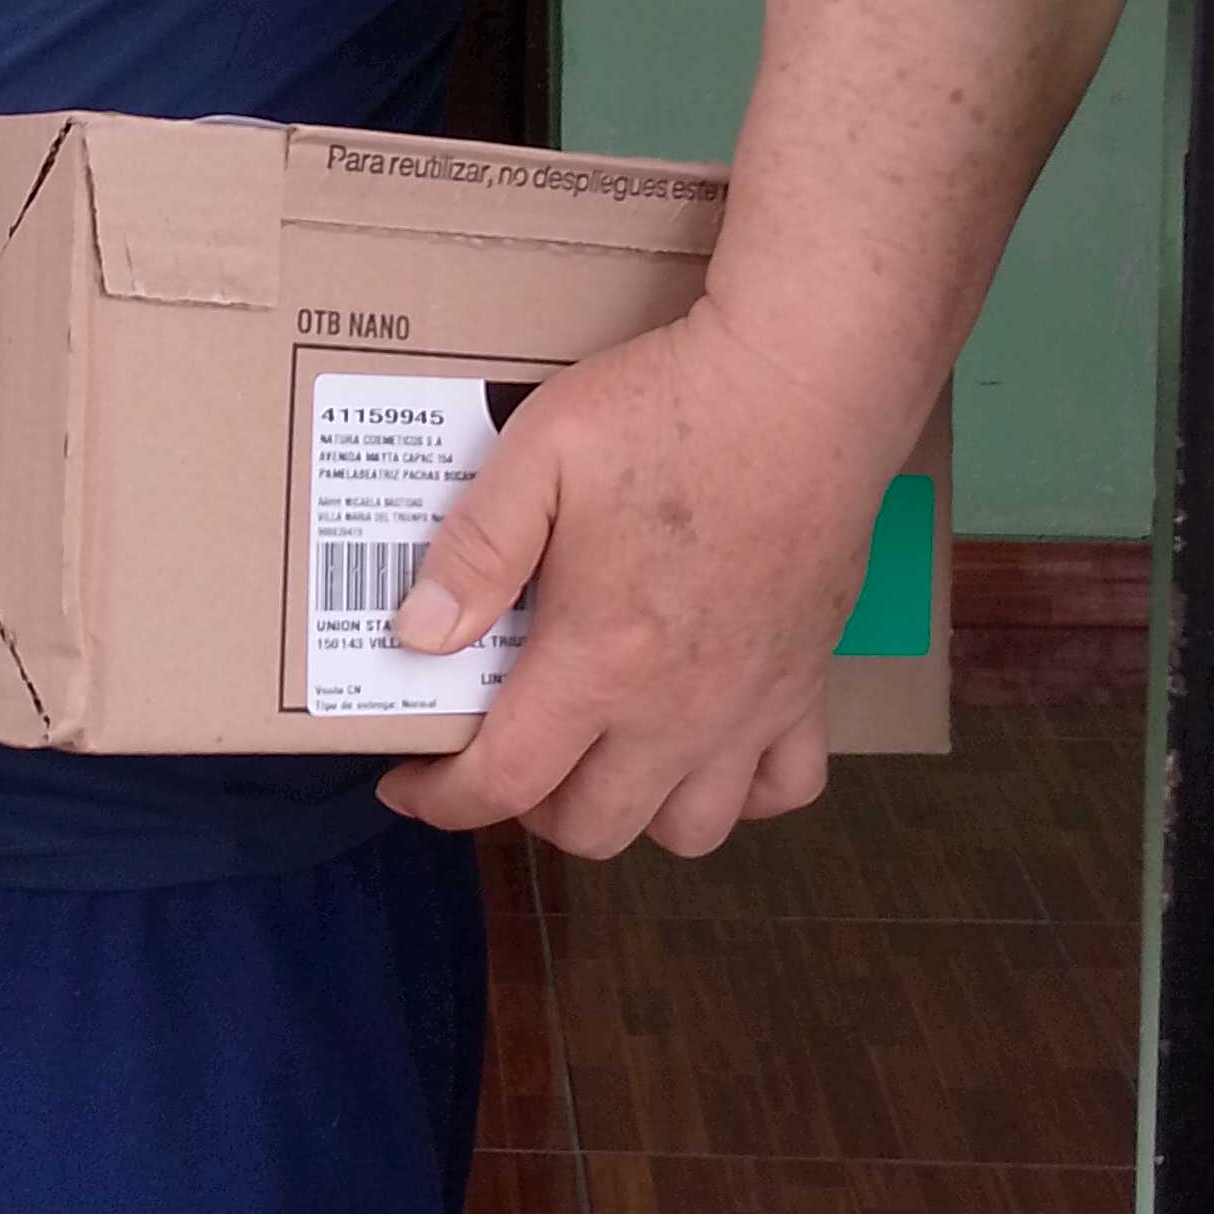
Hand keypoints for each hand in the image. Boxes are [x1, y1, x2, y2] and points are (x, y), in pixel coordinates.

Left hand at [374, 303, 885, 858]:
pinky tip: (704, 743)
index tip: (406, 783)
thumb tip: (417, 635)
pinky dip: (743, 790)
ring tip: (596, 753)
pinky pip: (786, 786)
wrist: (802, 383)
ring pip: (690, 830)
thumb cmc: (668, 410)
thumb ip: (474, 551)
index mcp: (600, 659)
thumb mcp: (538, 454)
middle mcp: (678, 708)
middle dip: (528, 808)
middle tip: (503, 747)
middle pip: (594, 827)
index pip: (505, 783)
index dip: (442, 800)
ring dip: (632, 810)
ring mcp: (751, 704)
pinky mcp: (807, 681)